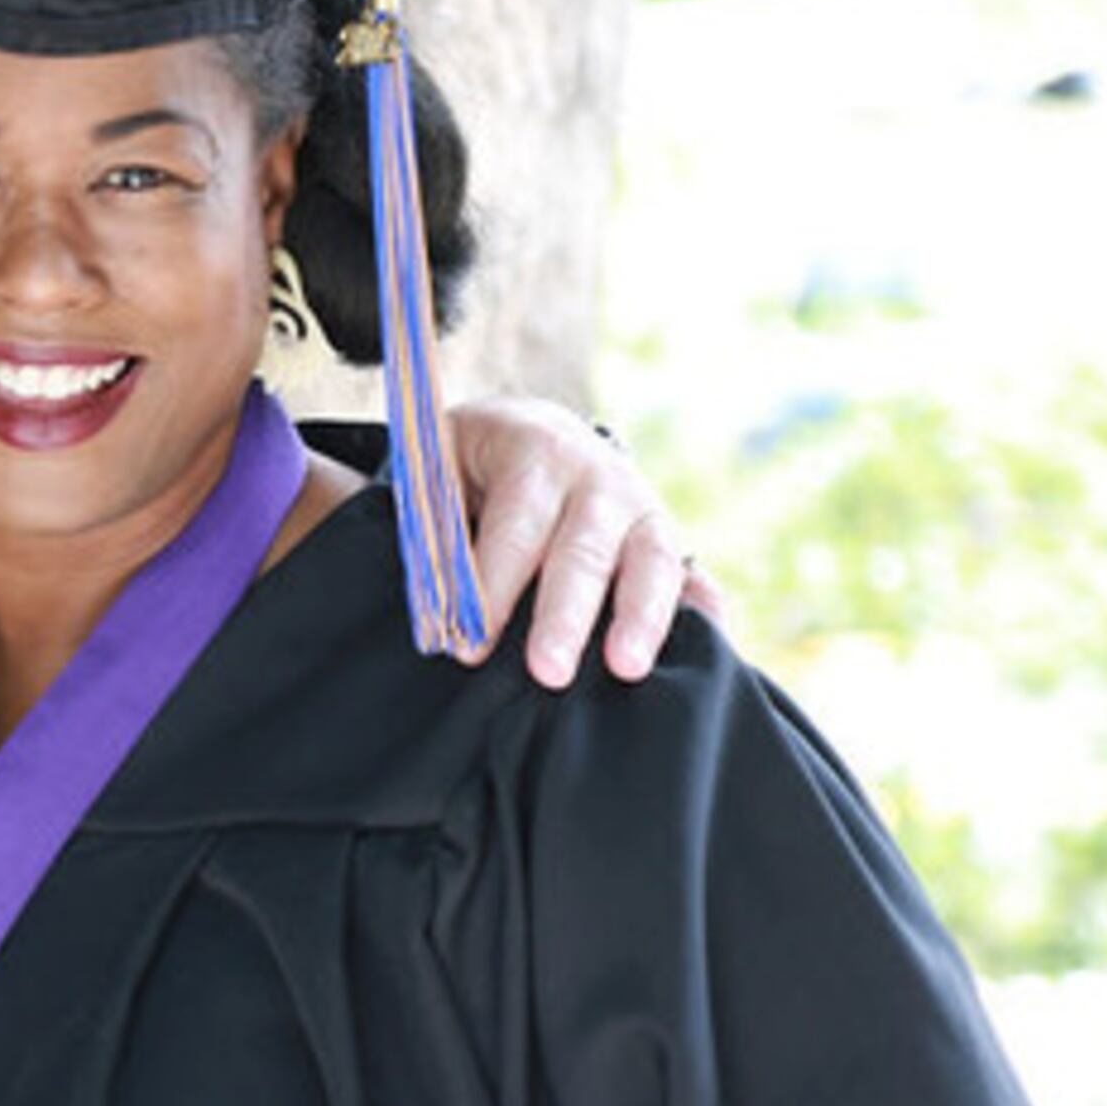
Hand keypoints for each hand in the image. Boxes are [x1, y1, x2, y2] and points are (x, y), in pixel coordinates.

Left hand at [446, 398, 725, 689]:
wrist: (533, 433)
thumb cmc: (473, 465)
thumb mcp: (438, 466)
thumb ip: (424, 516)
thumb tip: (395, 560)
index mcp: (537, 451)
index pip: (516, 525)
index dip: (492, 585)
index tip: (467, 643)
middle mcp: (599, 479)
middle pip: (583, 550)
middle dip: (565, 615)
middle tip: (547, 672)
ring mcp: (643, 509)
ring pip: (651, 561)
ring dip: (641, 618)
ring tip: (628, 669)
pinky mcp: (669, 540)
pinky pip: (694, 575)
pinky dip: (704, 610)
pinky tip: (711, 648)